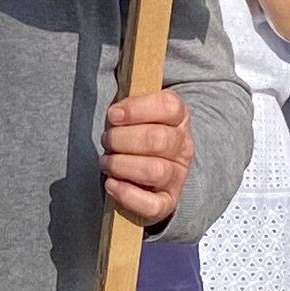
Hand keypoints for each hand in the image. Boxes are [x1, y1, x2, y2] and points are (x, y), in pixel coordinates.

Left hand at [101, 85, 191, 226]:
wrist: (152, 175)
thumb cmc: (136, 136)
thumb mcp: (137, 113)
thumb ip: (129, 100)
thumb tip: (112, 86)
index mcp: (179, 118)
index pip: (169, 106)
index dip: (138, 108)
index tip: (114, 114)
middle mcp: (183, 147)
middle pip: (157, 139)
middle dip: (122, 139)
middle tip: (106, 140)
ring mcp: (177, 176)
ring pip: (154, 170)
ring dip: (121, 165)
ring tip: (106, 162)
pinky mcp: (167, 202)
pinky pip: (152, 204)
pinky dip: (127, 195)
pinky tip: (111, 185)